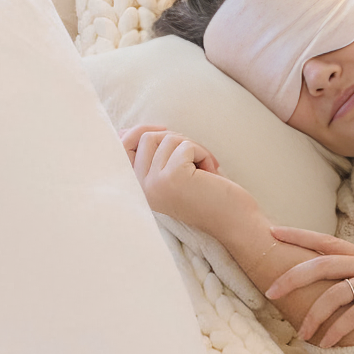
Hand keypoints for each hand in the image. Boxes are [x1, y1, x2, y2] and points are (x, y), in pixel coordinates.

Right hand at [121, 124, 258, 235]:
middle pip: (146, 137)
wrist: (234, 222)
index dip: (138, 131)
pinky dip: (203, 154)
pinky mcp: (172, 177)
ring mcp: (155, 183)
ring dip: (193, 147)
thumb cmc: (208, 195)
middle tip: (196, 157)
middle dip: (176, 139)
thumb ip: (151, 157)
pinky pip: (186, 146)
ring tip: (204, 169)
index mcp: (139, 188)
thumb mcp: (171, 175)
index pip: (119, 148)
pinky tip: (210, 174)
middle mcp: (141, 188)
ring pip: (167, 139)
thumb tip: (121, 132)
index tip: (163, 131)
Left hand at [265, 226, 353, 347]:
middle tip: (270, 291)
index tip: (273, 231)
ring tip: (302, 333)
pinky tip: (327, 343)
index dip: (298, 235)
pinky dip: (337, 330)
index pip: (324, 240)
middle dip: (292, 277)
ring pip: (335, 293)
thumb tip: (326, 290)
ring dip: (314, 315)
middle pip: (322, 263)